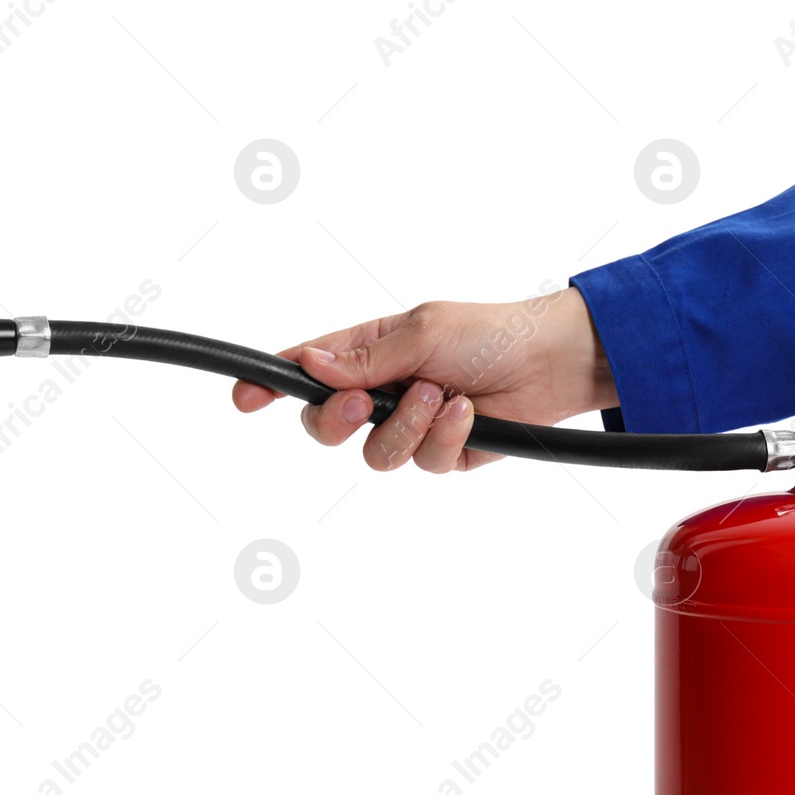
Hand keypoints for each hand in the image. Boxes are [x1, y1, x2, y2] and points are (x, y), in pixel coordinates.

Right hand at [231, 287, 617, 471]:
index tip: (243, 397)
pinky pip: (423, 463)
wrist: (551, 361)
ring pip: (373, 455)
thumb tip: (308, 361)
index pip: (306, 371)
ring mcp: (411, 427)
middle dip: (336, 420)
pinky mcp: (443, 455)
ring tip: (441, 396)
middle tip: (360, 404)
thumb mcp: (422, 332)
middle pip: (325, 426)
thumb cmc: (490, 331)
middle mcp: (382, 393)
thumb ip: (364, 357)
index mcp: (367, 352)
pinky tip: (468, 413)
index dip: (269, 385)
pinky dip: (444, 438)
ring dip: (405, 427)